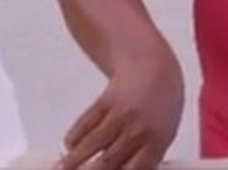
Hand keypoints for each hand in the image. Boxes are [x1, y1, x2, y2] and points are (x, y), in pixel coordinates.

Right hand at [59, 49, 183, 169]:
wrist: (153, 67)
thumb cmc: (161, 105)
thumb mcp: (164, 134)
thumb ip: (146, 157)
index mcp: (157, 142)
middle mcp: (138, 130)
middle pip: (108, 161)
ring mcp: (120, 114)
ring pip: (92, 143)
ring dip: (74, 159)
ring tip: (62, 168)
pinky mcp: (104, 101)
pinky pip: (85, 124)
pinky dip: (74, 138)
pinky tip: (70, 146)